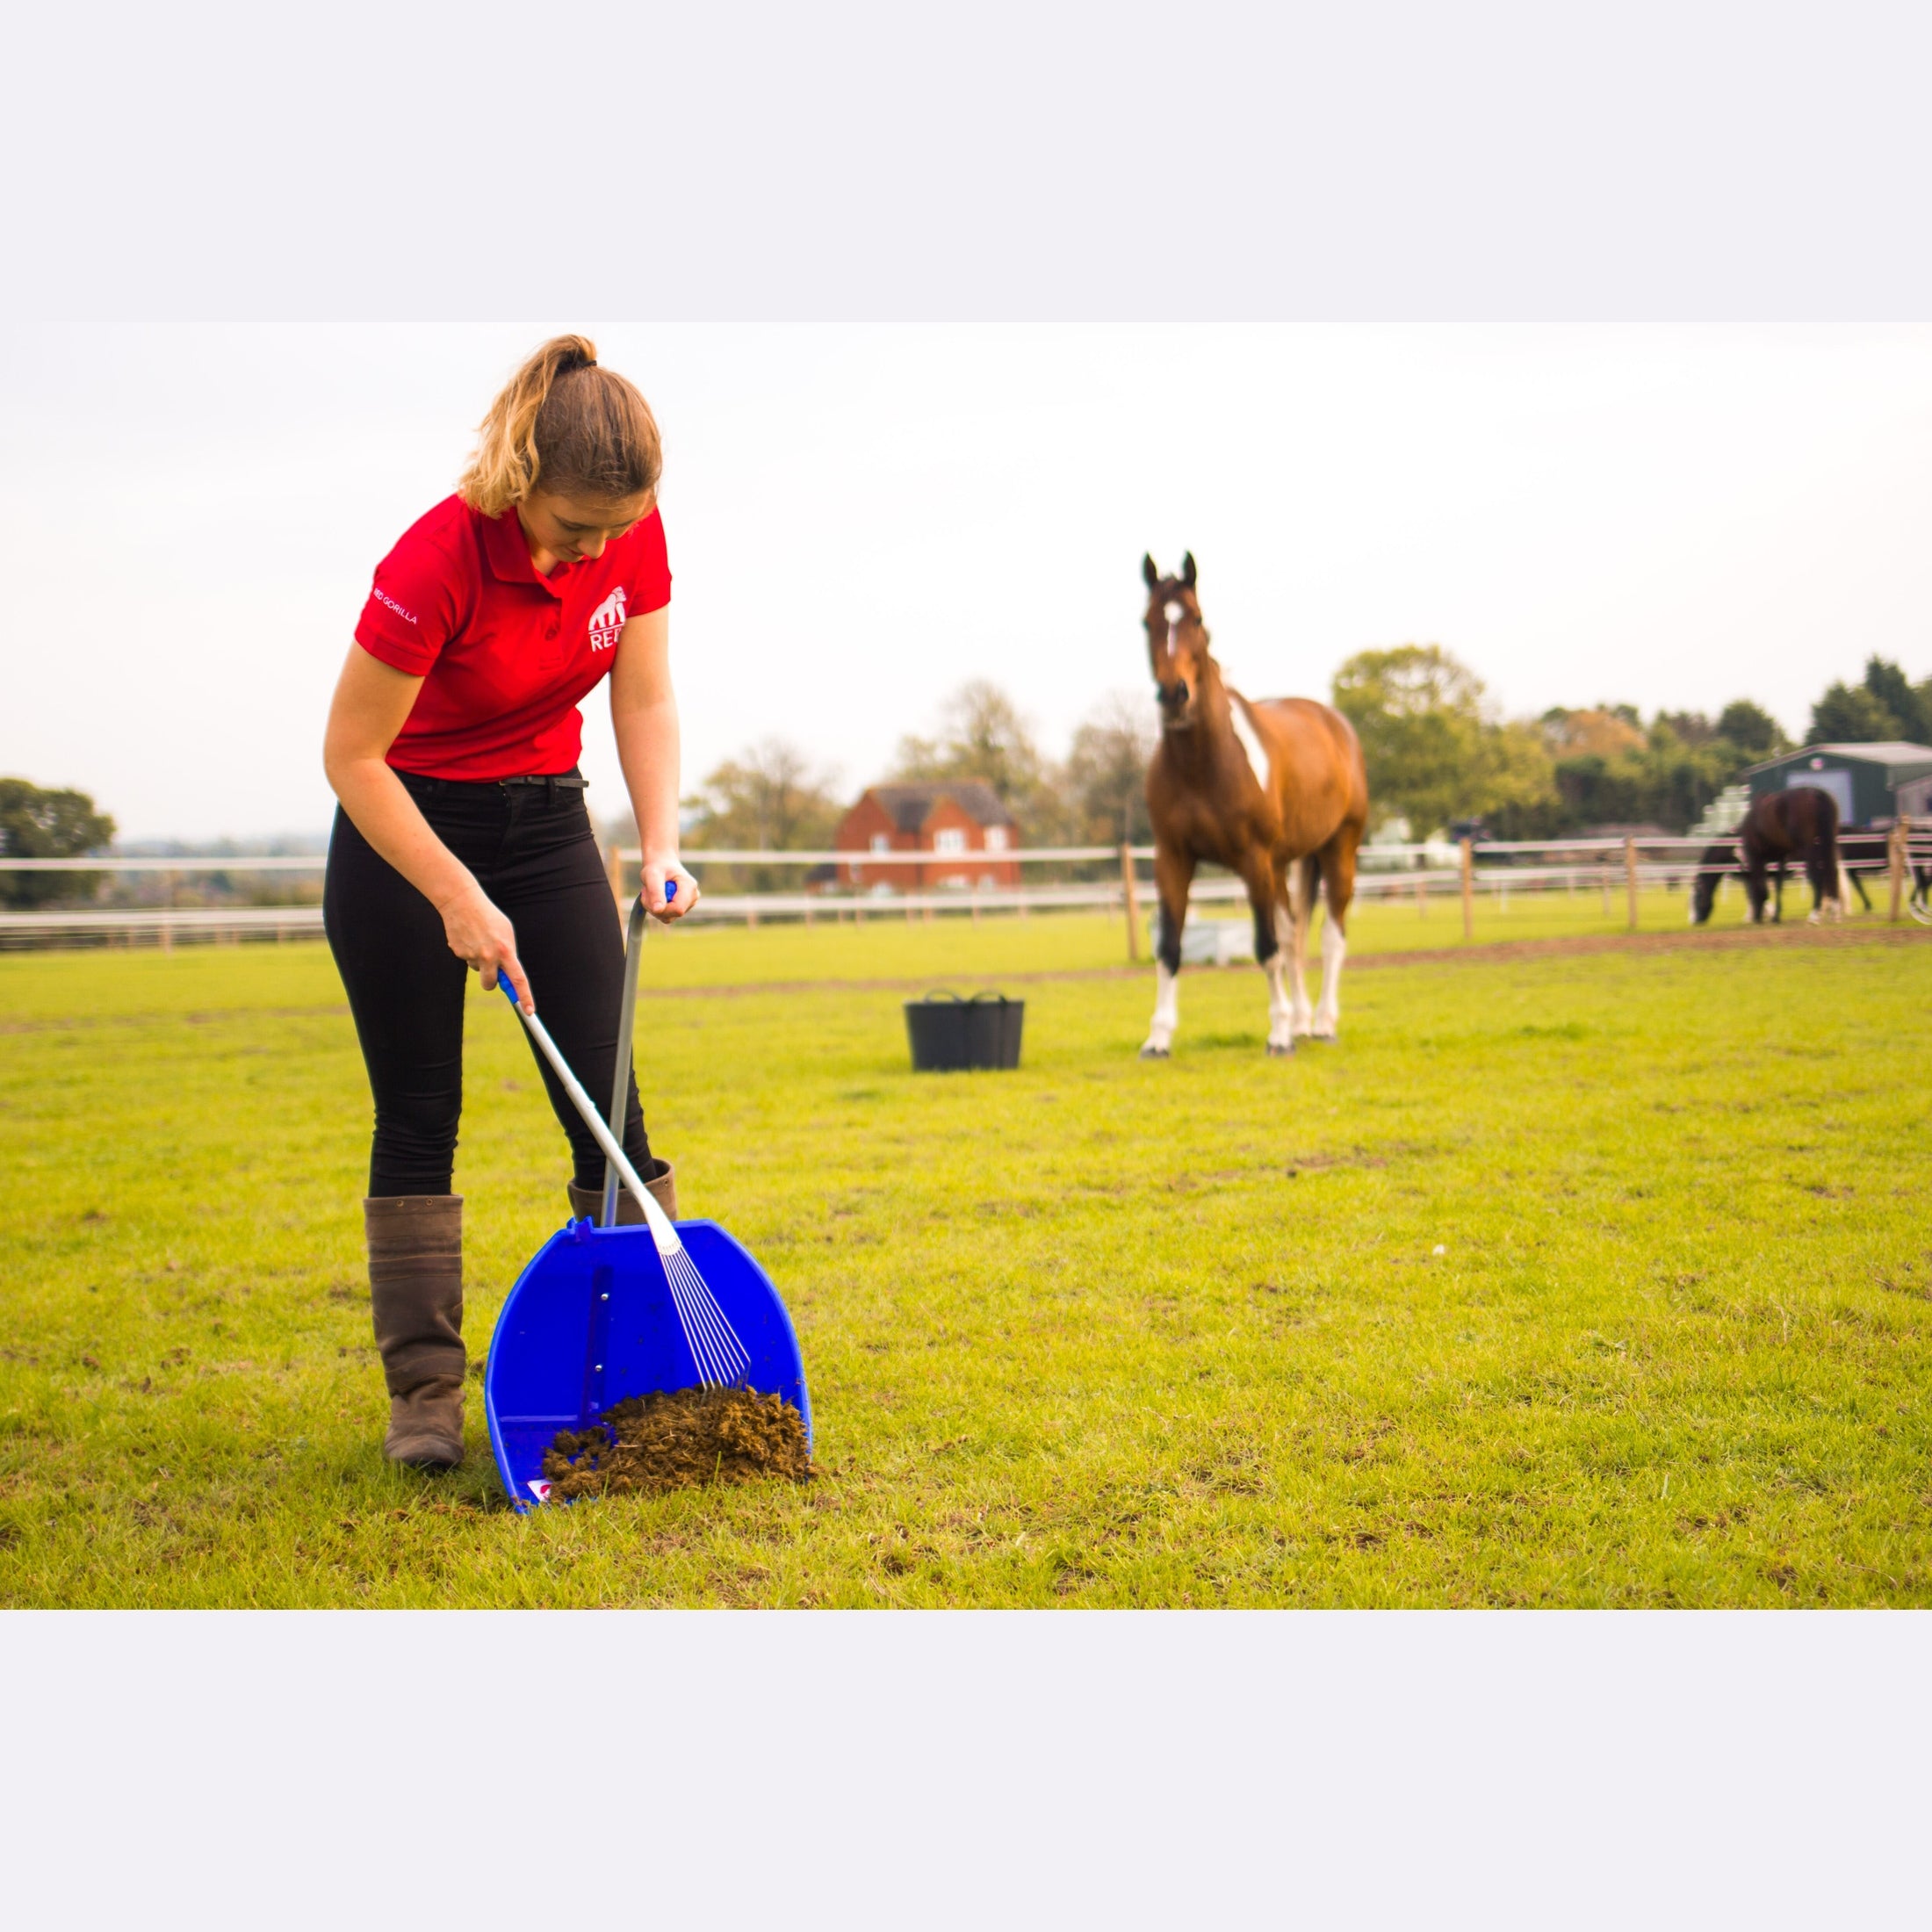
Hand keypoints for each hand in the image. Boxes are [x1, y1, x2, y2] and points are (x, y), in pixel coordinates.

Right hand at [438, 881, 532, 1010]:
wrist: (461, 901)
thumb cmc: (489, 918)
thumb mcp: (506, 933)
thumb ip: (508, 954)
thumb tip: (507, 976)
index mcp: (505, 950)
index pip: (518, 979)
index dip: (525, 997)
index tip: (529, 1011)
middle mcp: (488, 956)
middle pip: (490, 984)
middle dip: (492, 982)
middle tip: (492, 971)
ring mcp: (471, 955)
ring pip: (477, 969)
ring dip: (479, 961)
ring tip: (478, 939)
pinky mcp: (457, 952)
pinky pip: (466, 959)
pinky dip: (468, 951)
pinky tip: (468, 936)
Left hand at [641, 854, 698, 921]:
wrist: (662, 865)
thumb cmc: (658, 867)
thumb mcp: (652, 875)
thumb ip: (655, 891)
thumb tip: (658, 910)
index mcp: (689, 886)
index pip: (678, 908)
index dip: (661, 908)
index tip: (648, 896)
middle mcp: (692, 897)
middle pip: (672, 915)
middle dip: (654, 906)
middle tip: (647, 891)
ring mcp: (688, 905)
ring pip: (667, 917)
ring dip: (653, 907)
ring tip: (650, 892)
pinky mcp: (681, 909)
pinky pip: (666, 917)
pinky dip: (656, 909)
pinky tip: (655, 897)